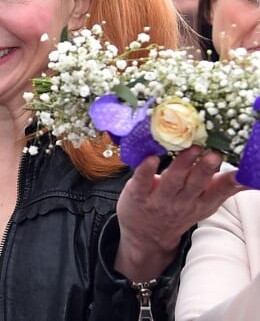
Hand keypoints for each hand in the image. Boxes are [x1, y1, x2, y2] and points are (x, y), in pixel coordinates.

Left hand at [115, 147, 242, 279]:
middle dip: (205, 170)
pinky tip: (151, 158)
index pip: (217, 192)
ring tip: (190, 150)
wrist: (146, 237)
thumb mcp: (204, 205)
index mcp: (200, 203)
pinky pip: (142, 181)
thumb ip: (222, 189)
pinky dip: (146, 170)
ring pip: (172, 181)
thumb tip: (250, 176)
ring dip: (181, 165)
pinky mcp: (137, 194)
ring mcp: (159, 200)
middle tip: (214, 155)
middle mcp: (181, 202)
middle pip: (195, 184)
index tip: (239, 171)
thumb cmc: (177, 212)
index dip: (228, 182)